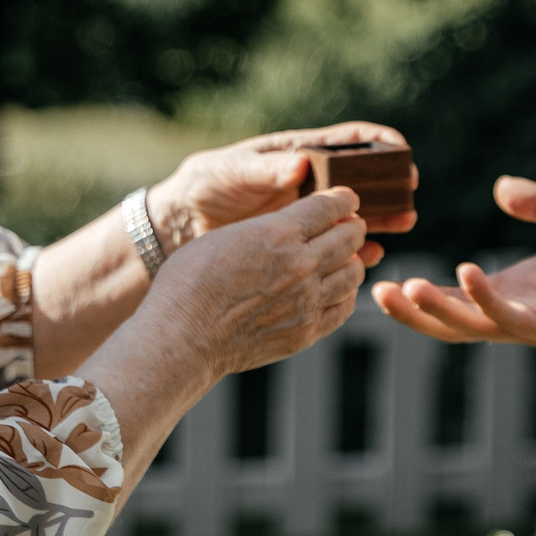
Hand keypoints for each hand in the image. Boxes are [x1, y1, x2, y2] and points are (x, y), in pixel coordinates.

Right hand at [146, 188, 371, 376]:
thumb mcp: (226, 236)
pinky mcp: (306, 331)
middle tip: (350, 226)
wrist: (183, 336)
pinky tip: (335, 290)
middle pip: (349, 237)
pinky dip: (345, 294)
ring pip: (352, 273)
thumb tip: (291, 227)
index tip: (347, 200)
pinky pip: (343, 307)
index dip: (343, 200)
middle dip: (352, 227)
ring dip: (352, 260)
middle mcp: (301, 264)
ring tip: (344, 258)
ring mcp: (307, 300)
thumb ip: (266, 228)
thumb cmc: (191, 281)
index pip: (329, 207)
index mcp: (279, 233)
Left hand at [150, 121, 417, 248]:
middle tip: (408, 195)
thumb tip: (301, 165)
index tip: (399, 150)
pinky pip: (337, 247)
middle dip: (389, 184)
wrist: (181, 225)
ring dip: (382, 218)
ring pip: (356, 215)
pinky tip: (369, 258)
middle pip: (361, 178)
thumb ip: (266, 169)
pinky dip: (356, 252)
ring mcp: (308, 215)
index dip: (376, 141)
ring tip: (403, 224)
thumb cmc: (205, 186)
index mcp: (299, 155)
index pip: (347, 141)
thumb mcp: (233, 172)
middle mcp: (311, 183)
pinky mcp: (301, 244)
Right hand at [370, 176, 535, 349]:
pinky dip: (485, 299)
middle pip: (455, 322)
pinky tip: (464, 274)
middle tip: (375, 292)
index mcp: (522, 287)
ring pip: (474, 326)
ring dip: (436, 312)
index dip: (424, 293)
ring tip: (401, 291)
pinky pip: (514, 319)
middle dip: (414, 313)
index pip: (460, 298)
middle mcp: (524, 309)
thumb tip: (498, 189)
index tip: (386, 277)